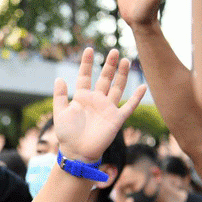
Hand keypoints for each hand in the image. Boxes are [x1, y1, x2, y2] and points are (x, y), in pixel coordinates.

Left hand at [52, 48, 146, 162]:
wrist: (77, 152)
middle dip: (109, 65)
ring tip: (124, 60)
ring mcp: (107, 108)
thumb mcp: (60, 113)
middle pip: (105, 79)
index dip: (87, 63)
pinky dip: (136, 98)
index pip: (85, 76)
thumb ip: (60, 96)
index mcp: (82, 97)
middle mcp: (96, 100)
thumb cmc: (66, 134)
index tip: (89, 49)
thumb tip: (59, 78)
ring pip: (117, 88)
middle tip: (113, 51)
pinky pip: (129, 107)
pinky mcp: (116, 119)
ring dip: (121, 75)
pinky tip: (143, 86)